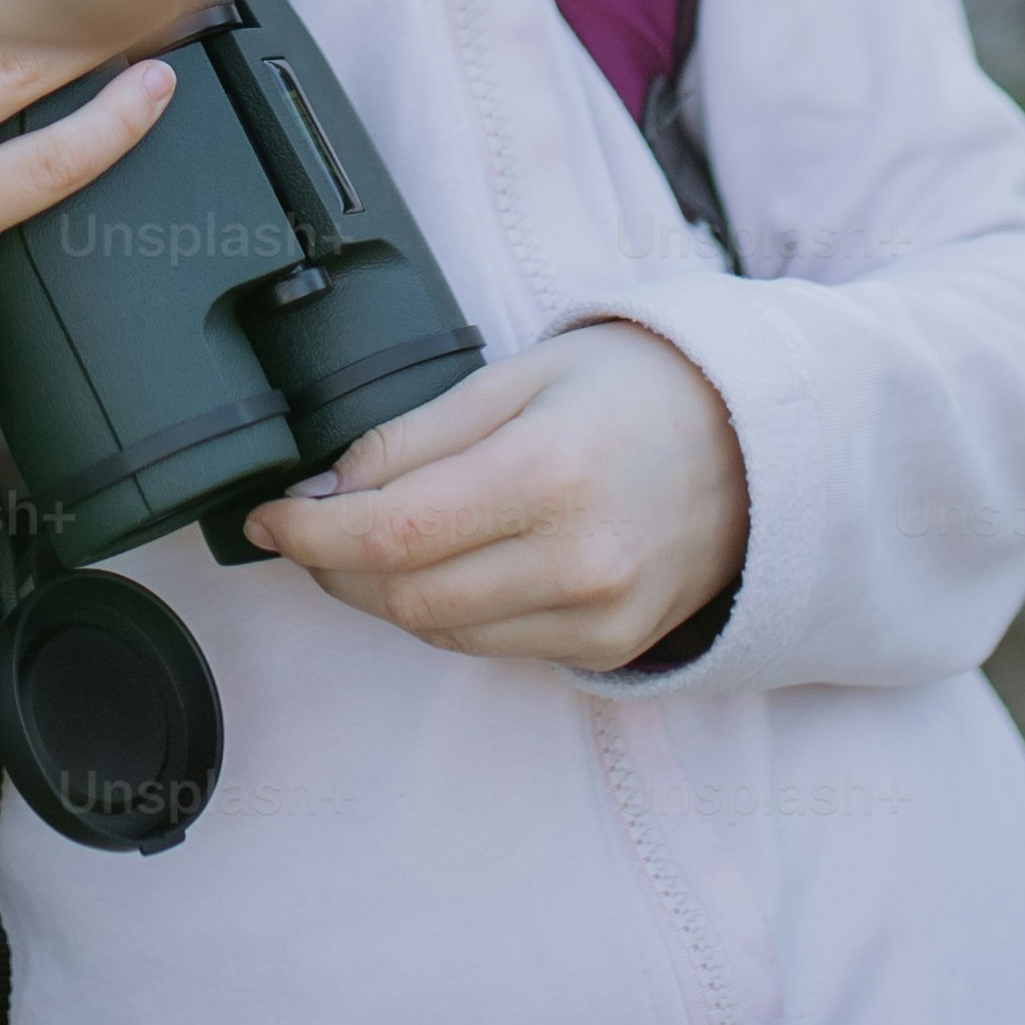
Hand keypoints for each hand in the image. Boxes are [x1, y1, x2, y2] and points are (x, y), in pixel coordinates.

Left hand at [240, 322, 751, 672]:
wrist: (758, 445)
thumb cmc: (637, 391)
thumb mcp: (520, 377)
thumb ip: (417, 436)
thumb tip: (327, 486)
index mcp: (548, 474)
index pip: (392, 534)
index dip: (310, 533)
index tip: (266, 516)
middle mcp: (576, 561)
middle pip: (404, 595)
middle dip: (331, 565)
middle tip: (304, 525)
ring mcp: (595, 616)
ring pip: (437, 631)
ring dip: (378, 593)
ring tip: (364, 540)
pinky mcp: (606, 647)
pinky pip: (489, 646)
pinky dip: (440, 612)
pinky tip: (435, 565)